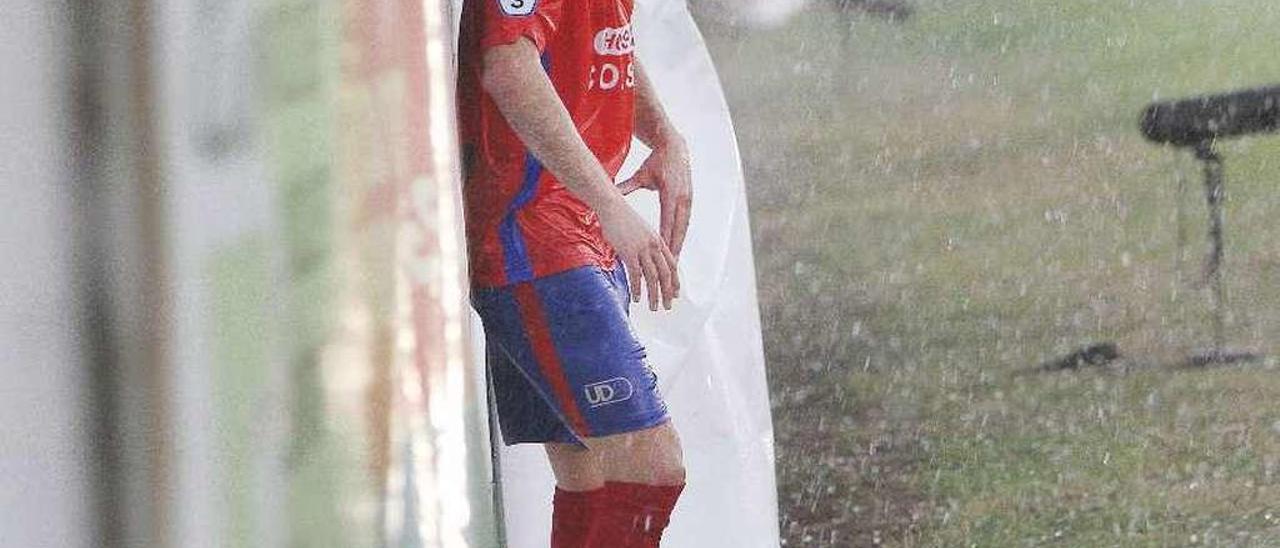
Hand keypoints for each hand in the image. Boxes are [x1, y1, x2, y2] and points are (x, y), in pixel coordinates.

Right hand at [597, 198, 679, 310]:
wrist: (612, 206)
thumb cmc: (622, 218)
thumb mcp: (640, 232)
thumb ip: (646, 246)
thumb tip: (644, 260)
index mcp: (658, 241)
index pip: (672, 265)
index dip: (675, 281)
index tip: (675, 293)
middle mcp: (654, 246)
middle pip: (665, 274)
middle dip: (668, 292)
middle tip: (668, 306)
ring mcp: (642, 249)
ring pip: (652, 277)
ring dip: (654, 295)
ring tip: (654, 307)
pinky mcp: (629, 251)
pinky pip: (636, 274)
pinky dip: (637, 288)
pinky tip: (637, 298)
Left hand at [617, 140, 692, 257]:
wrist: (674, 148)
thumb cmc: (656, 162)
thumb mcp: (641, 175)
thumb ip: (627, 187)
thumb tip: (611, 193)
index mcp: (670, 194)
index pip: (667, 221)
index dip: (664, 239)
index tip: (660, 254)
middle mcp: (681, 199)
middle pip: (678, 229)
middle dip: (674, 248)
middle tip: (670, 267)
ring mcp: (687, 200)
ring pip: (683, 228)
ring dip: (679, 244)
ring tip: (675, 262)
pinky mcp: (689, 200)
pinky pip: (685, 222)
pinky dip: (681, 235)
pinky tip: (677, 246)